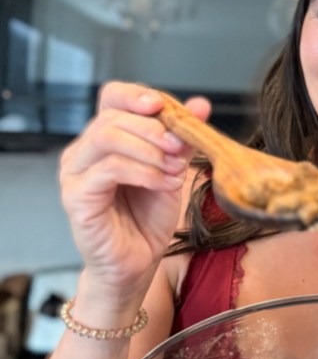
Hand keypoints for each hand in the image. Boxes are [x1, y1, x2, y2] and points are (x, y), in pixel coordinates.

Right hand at [59, 82, 209, 294]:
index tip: (165, 107)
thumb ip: (181, 139)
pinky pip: (108, 170)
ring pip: (108, 137)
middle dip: (154, 129)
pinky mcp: (77, 196)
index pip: (112, 97)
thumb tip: (201, 104)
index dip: (137, 95)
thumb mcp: (172, 172)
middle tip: (181, 149)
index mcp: (105, 139)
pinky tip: (163, 184)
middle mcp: (84, 151)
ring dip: (150, 150)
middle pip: (113, 116)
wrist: (136, 263)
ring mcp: (76, 173)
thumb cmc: (148, 219)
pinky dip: (143, 172)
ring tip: (175, 170)